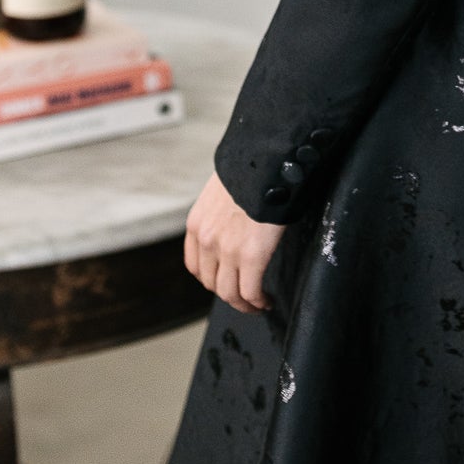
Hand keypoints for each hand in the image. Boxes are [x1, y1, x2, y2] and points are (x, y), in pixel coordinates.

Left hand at [184, 171, 285, 314]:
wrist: (268, 159)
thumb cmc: (252, 167)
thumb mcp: (224, 189)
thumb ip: (222, 210)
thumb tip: (236, 219)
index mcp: (197, 223)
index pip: (195, 266)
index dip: (211, 279)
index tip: (224, 282)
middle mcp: (207, 240)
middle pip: (211, 283)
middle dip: (228, 293)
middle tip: (244, 297)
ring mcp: (227, 250)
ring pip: (230, 293)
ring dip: (243, 303)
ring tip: (256, 304)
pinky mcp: (252, 256)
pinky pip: (250, 291)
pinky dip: (257, 302)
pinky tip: (265, 301)